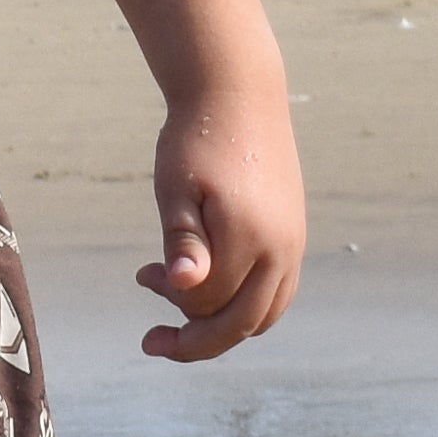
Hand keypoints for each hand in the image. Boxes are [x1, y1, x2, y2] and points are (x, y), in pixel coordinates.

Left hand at [135, 83, 306, 363]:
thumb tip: (184, 287)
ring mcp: (294, 244)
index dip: (171, 301)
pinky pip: (276, 292)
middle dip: (196, 340)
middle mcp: (282, 248)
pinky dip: (244, 304)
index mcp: (250, 238)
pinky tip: (211, 286)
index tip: (142, 275)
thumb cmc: (196, 140)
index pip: (208, 303)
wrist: (239, 95)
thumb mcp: (175, 188)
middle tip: (151, 341)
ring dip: (222, 323)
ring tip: (180, 305)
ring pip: (264, 315)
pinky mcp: (295, 236)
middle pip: (242, 324)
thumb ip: (182, 241)